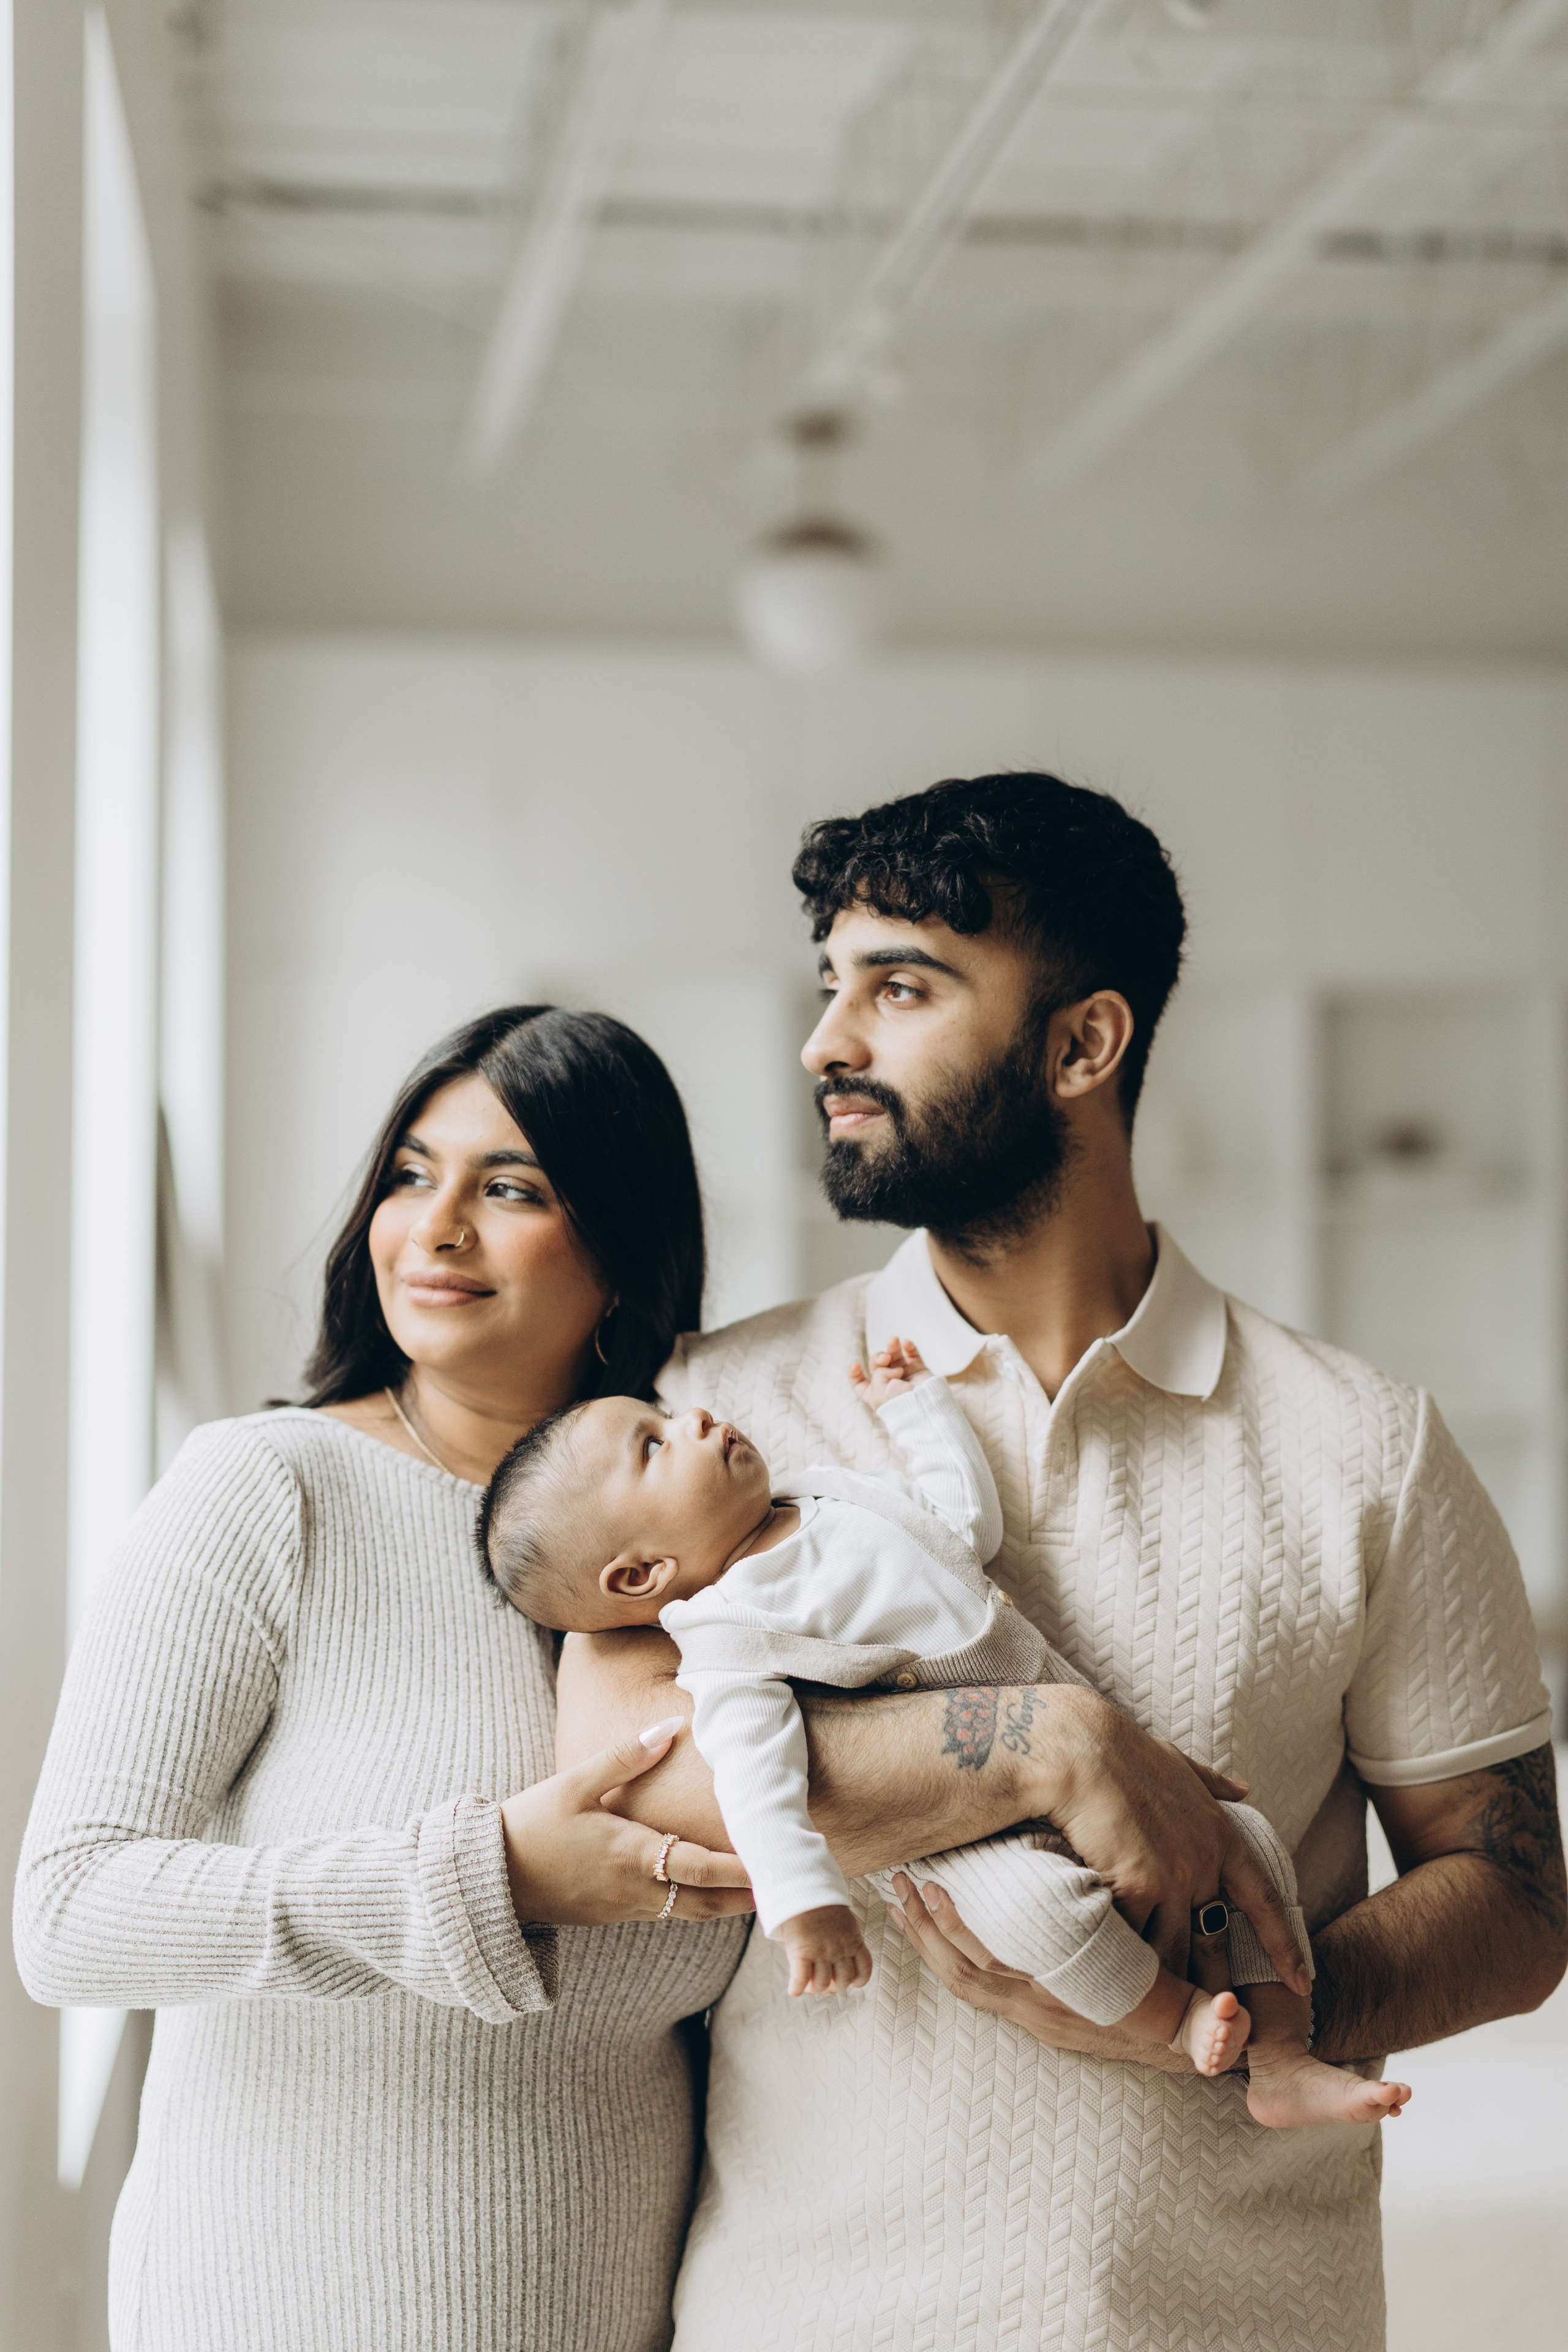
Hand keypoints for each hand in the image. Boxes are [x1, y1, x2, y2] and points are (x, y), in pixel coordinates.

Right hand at [499, 1722, 753, 1925]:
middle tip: (788, 1885)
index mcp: (630, 1855)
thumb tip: (670, 1727)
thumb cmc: (532, 1826)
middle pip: (707, 1904)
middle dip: (749, 1898)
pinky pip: (668, 1913)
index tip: (775, 1864)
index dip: (741, 1870)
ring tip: (764, 1889)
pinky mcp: (615, 1914)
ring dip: (728, 1905)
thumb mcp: (574, 1783)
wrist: (489, 1878)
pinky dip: (698, 1905)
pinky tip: (712, 1889)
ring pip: (691, 1914)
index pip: (700, 1868)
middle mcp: (635, 1890)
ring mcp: (626, 1908)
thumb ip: (625, 1756)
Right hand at [779, 1902, 873, 1995]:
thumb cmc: (821, 1904)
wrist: (804, 1887)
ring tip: (807, 1985)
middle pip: (842, 1982)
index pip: (863, 1971)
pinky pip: (800, 1979)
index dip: (856, 1981)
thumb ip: (845, 1940)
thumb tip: (839, 1960)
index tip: (849, 1982)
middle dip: (833, 1987)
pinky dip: (796, 1988)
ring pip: (822, 1984)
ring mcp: (821, 1951)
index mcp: (853, 1941)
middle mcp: (840, 1949)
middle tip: (822, 1983)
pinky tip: (793, 1990)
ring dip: (814, 1988)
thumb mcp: (844, 1921)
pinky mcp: (802, 1951)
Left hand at [850, 1336, 930, 1410]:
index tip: (856, 1365)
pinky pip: (911, 1354)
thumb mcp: (878, 1389)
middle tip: (885, 1359)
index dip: (854, 1373)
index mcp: (875, 1394)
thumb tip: (892, 1365)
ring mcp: (903, 1375)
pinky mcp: (917, 1369)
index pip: (860, 1383)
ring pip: (893, 1355)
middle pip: (877, 1364)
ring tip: (893, 1341)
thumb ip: (878, 1372)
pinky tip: (905, 1343)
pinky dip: (908, 1346)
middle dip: (878, 1357)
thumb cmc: (898, 1402)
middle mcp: (888, 1384)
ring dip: (891, 1346)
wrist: (922, 1404)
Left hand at [886, 1875, 1245, 2068]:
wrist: (1188, 2054)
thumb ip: (1210, 2029)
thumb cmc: (1189, 2027)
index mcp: (1069, 2006)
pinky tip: (928, 1916)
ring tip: (899, 1890)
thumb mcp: (1203, 2029)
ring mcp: (1031, 2011)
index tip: (932, 1893)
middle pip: (963, 1972)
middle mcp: (1042, 2011)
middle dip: (925, 1929)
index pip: (1000, 1974)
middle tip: (897, 1880)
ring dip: (926, 1936)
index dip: (959, 1938)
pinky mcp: (1031, 2005)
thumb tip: (1229, 2023)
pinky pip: (972, 1979)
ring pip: (960, 1976)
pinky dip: (944, 1947)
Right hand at [1025, 1691, 1308, 1991]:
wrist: (1081, 1748)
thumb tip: (1245, 1788)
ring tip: (1162, 2017)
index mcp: (1221, 1836)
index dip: (1283, 1944)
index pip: (1263, 1901)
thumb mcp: (1179, 1764)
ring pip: (1172, 1949)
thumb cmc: (1122, 1752)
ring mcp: (1173, 1877)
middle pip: (1215, 1940)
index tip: (1303, 1982)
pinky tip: (1114, 1978)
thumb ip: (1213, 1783)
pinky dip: (1123, 1956)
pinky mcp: (1137, 1886)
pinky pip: (1132, 1936)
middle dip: (1218, 1985)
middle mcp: (1204, 1863)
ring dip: (1165, 1980)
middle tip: (1222, 2022)